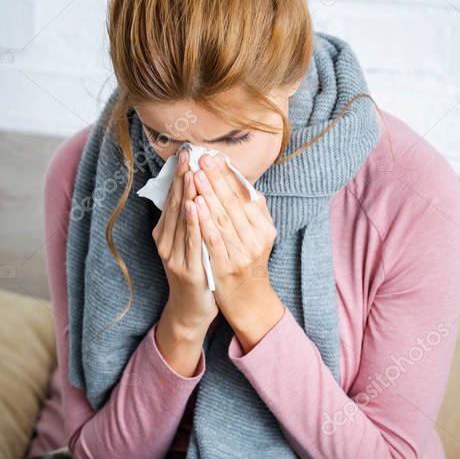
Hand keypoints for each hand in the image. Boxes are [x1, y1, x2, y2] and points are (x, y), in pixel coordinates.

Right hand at [151, 148, 217, 374]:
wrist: (190, 310)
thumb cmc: (194, 273)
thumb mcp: (186, 244)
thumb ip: (187, 220)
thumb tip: (195, 190)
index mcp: (164, 234)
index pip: (172, 199)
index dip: (179, 176)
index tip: (186, 153)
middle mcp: (165, 242)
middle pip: (175, 205)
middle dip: (182, 178)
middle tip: (188, 155)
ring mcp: (174, 256)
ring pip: (181, 220)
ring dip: (186, 194)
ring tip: (191, 172)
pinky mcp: (186, 269)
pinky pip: (191, 241)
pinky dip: (192, 222)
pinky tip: (195, 205)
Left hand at [192, 153, 283, 350]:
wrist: (247, 302)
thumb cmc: (246, 263)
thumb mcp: (256, 236)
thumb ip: (251, 211)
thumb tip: (240, 181)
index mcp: (264, 228)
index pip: (244, 196)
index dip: (228, 175)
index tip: (214, 156)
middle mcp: (256, 239)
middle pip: (233, 204)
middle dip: (216, 179)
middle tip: (202, 158)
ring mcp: (241, 254)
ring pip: (223, 219)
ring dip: (208, 194)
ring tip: (196, 174)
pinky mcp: (225, 267)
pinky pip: (213, 240)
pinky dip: (204, 221)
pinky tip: (194, 204)